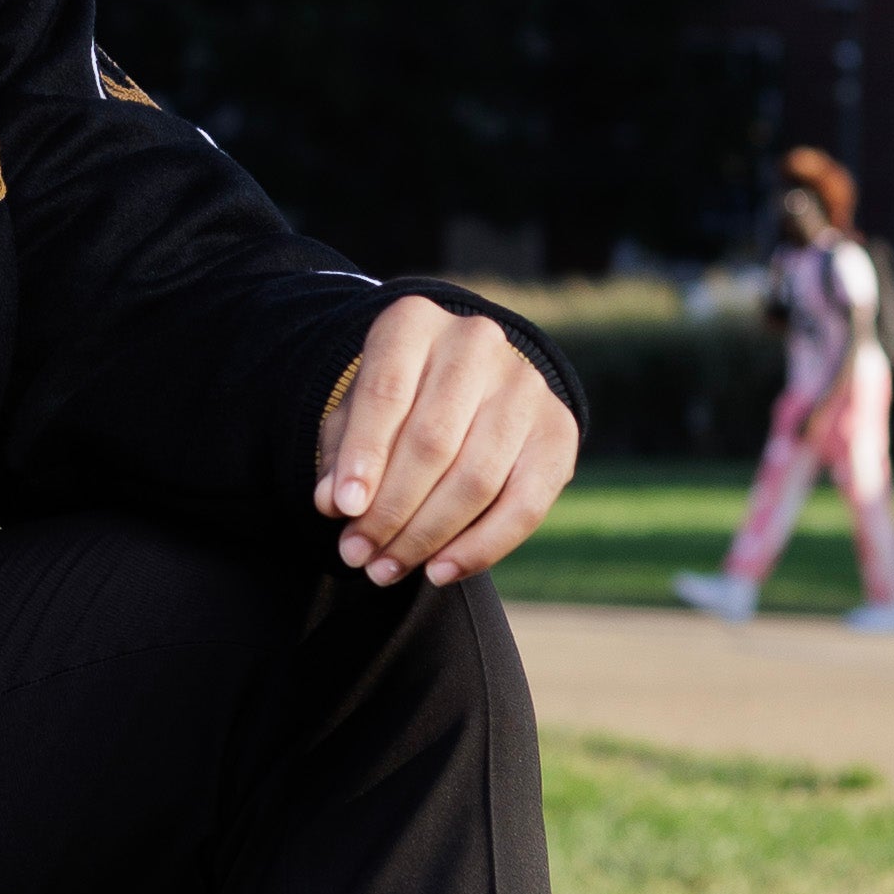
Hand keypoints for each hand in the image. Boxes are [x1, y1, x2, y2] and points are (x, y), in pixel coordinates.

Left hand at [314, 299, 578, 589]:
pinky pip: (525, 504)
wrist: (461, 382)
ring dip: (427, 536)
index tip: (343, 511)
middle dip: (390, 511)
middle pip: (432, 441)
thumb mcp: (354, 415)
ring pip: (476, 478)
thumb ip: (341, 454)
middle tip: (357, 556)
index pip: (386, 392)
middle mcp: (475, 342)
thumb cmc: (393, 402)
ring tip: (386, 570)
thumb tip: (334, 502)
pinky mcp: (559, 428)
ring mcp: (524, 383)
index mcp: (414, 322)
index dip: (364, 456)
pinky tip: (442, 571)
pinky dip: (481, 546)